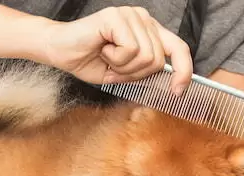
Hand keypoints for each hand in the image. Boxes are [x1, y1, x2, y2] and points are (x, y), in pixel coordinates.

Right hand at [41, 6, 192, 94]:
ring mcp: (131, 15)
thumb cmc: (89, 60)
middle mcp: (143, 18)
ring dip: (122, 67)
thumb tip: (171, 82)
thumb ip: (146, 72)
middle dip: (134, 74)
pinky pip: (130, 50)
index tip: (178, 91)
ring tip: (107, 57)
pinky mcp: (117, 17)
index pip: (178, 48)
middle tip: (114, 67)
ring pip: (146, 57)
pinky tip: (102, 50)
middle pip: (158, 60)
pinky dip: (115, 59)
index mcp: (148, 30)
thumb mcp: (124, 73)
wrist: (60, 51)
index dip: (184, 71)